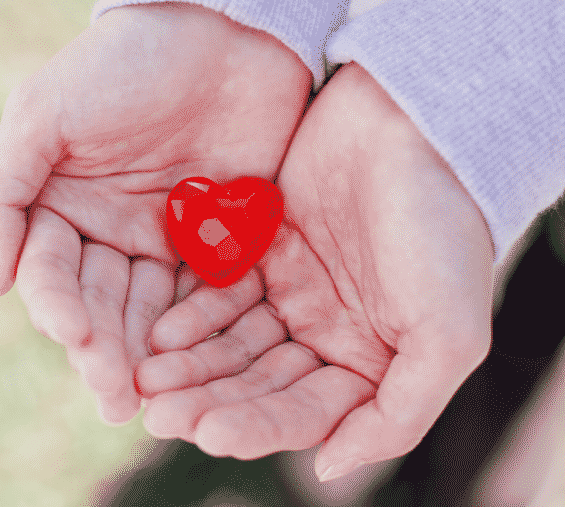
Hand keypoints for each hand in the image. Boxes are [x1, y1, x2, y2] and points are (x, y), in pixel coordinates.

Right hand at [0, 2, 311, 423]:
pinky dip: (198, 331)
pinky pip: (203, 296)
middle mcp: (102, 230)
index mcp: (55, 205)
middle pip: (96, 304)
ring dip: (146, 356)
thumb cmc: (120, 65)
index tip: (74, 336)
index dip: (57, 306)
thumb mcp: (42, 115)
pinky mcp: (214, 241)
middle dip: (102, 351)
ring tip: (151, 401)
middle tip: (115, 400)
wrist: (221, 28)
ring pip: (147, 312)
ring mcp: (159, 238)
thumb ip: (3, 195)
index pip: (49, 271)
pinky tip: (199, 365)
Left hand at [137, 62, 494, 480]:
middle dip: (209, 401)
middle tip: (158, 414)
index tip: (208, 434)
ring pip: (230, 343)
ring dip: (190, 364)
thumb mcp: (448, 334)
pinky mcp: (259, 252)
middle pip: (257, 384)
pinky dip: (191, 314)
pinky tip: (161, 332)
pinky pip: (217, 293)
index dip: (256, 427)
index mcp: (370, 364)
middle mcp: (326, 336)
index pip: (304, 413)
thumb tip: (330, 469)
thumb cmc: (442, 230)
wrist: (413, 126)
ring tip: (148, 377)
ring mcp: (291, 293)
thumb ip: (398, 414)